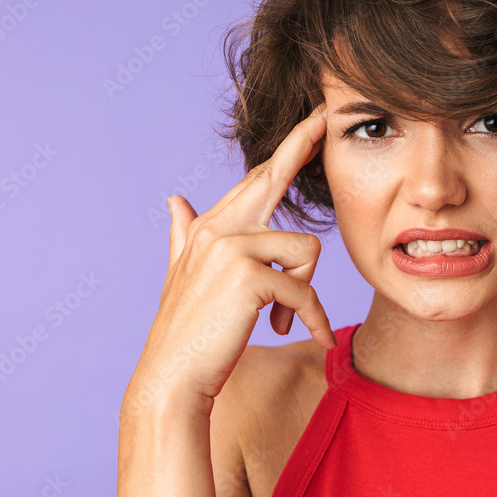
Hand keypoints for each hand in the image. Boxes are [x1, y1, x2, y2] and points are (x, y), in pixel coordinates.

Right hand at [129, 102, 334, 405]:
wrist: (172, 378)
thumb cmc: (187, 330)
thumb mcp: (183, 275)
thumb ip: (183, 234)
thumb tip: (175, 199)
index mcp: (210, 228)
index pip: (256, 179)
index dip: (287, 149)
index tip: (313, 119)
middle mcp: (218, 228)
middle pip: (272, 178)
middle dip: (301, 146)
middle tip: (324, 118)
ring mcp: (231, 248)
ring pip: (306, 249)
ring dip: (305, 290)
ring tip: (283, 318)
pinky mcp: (249, 276)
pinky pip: (305, 289)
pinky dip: (313, 317)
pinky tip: (307, 335)